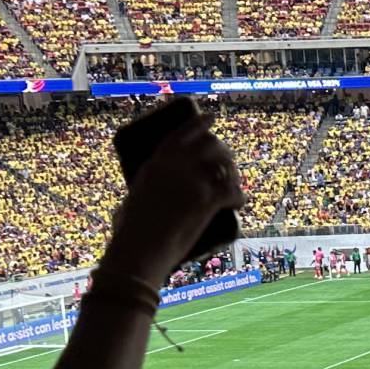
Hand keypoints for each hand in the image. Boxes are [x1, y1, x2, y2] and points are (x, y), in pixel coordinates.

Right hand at [102, 108, 243, 289]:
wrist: (139, 250)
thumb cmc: (130, 233)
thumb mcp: (134, 199)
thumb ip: (144, 191)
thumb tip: (140, 200)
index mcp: (156, 163)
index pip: (182, 134)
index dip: (199, 123)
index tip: (211, 117)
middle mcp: (176, 166)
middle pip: (209, 145)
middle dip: (222, 151)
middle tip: (228, 161)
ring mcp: (193, 181)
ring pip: (224, 166)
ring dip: (232, 173)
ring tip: (233, 183)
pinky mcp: (206, 200)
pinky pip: (232, 192)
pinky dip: (238, 197)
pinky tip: (239, 203)